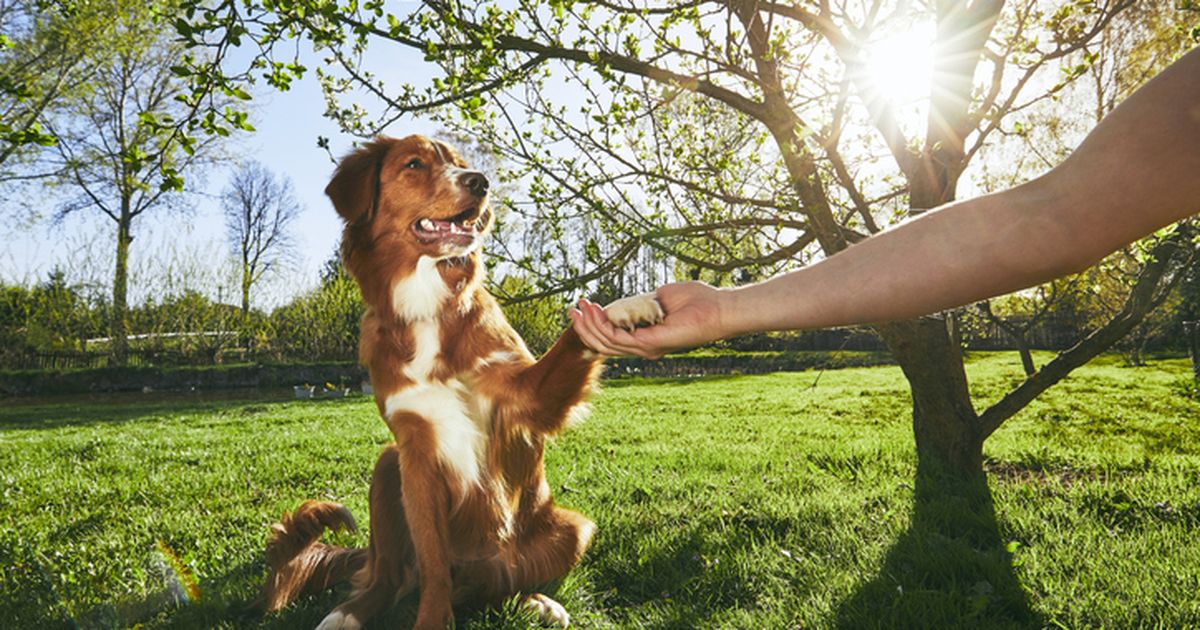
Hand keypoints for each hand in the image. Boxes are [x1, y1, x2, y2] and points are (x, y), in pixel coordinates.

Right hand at [569, 281, 727, 357]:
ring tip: (581, 307)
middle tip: (572, 309)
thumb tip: (623, 301)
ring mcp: (646, 348)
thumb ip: (639, 302)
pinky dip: (603, 324)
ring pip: (607, 342)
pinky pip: (618, 338)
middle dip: (585, 326)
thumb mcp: (659, 298)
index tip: (582, 307)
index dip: (594, 325)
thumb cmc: (695, 301)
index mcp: (646, 338)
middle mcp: (644, 347)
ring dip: (590, 324)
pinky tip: (596, 310)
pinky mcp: (649, 344)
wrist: (717, 307)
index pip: (612, 338)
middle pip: (604, 343)